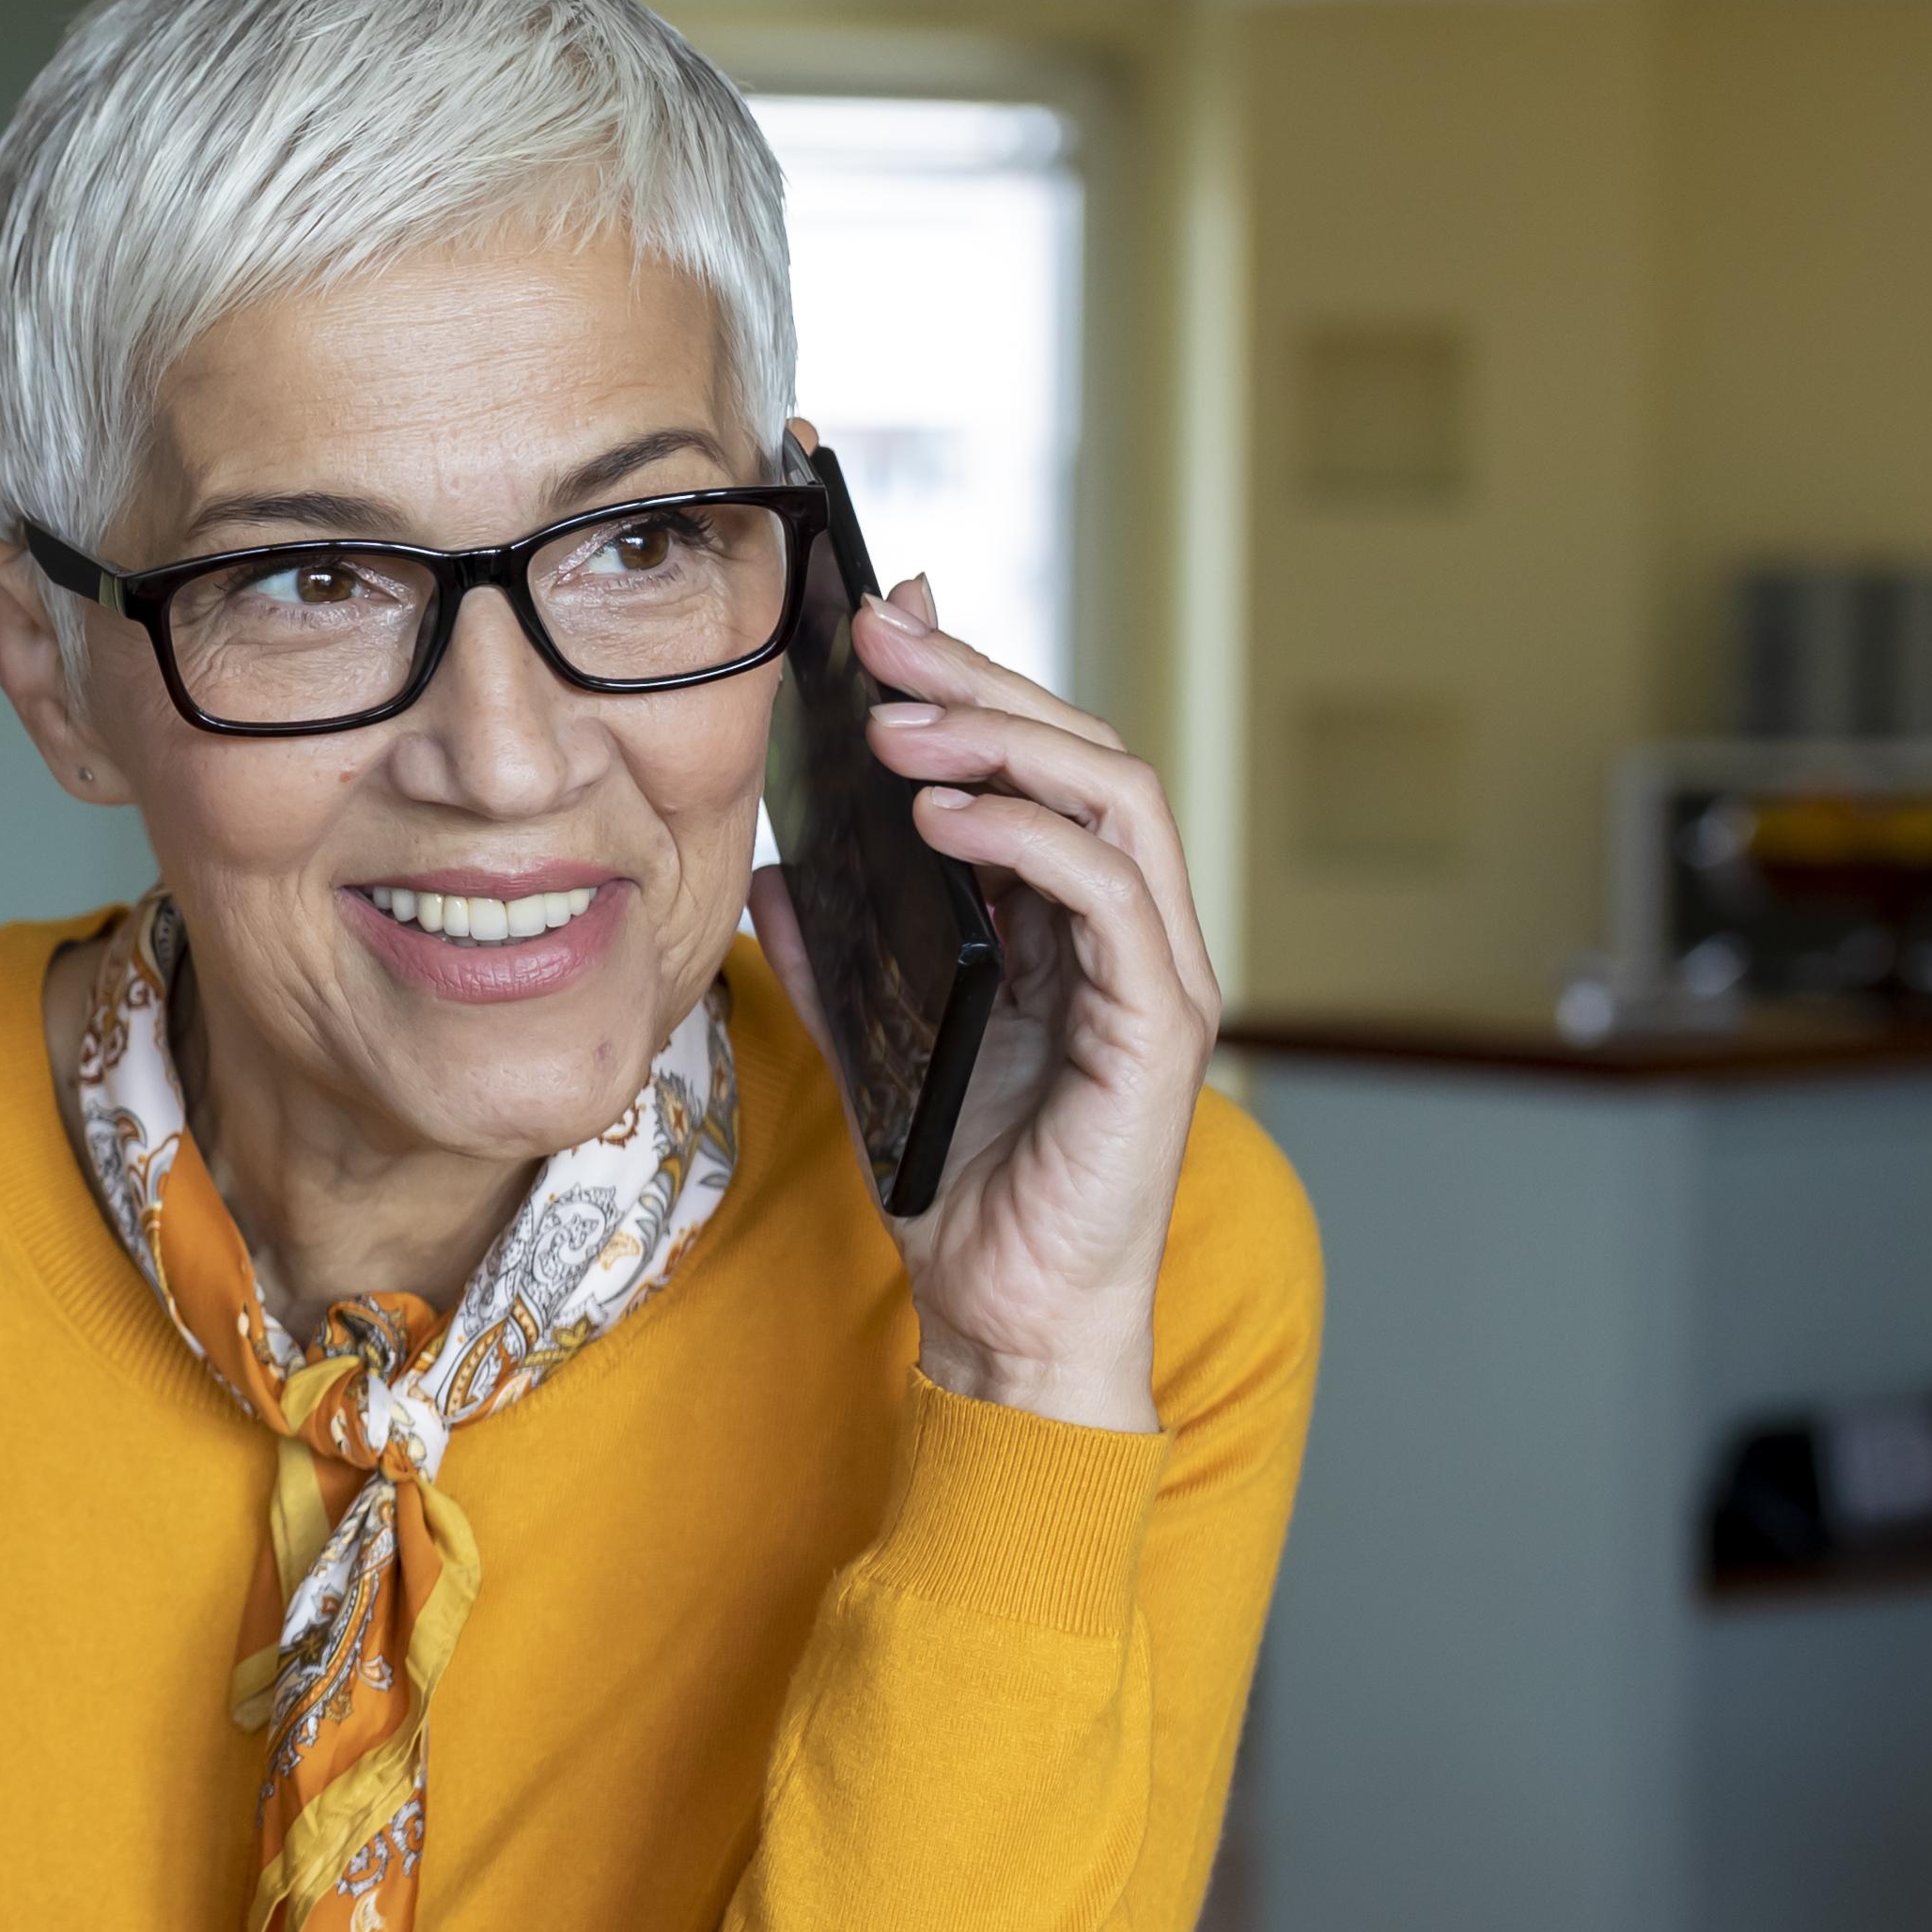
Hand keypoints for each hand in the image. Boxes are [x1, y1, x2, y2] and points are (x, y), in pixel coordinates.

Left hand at [751, 580, 1216, 1437]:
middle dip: (979, 678)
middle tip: (878, 631)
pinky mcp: (1162, 1025)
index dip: (968, 679)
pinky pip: (1114, 896)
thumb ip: (832, 951)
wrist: (1001, 1314)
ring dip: (1002, 739)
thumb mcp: (866, 1039)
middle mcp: (1128, 928)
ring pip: (1114, 798)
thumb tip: (769, 867)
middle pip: (1081, 752)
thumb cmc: (954, 1183)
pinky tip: (944, 814)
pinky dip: (1030, 838)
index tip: (877, 618)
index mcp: (1067, 919)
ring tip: (892, 720)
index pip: (1035, 762)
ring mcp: (1158, 970)